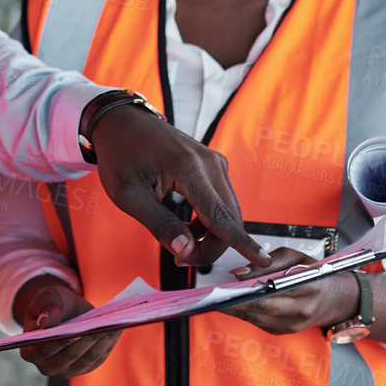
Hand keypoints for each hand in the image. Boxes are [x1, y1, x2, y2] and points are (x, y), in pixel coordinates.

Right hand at [13, 277, 121, 376]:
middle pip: (69, 356)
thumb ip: (46, 307)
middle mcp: (46, 366)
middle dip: (87, 340)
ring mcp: (66, 370)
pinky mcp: (84, 368)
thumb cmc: (51, 303)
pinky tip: (117, 329)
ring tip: (113, 326)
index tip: (78, 330)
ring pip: (87, 359)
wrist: (63, 311)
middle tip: (103, 326)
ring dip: (101, 343)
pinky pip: (98, 359)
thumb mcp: (46, 297)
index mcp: (30, 350)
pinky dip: (108, 344)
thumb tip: (46, 323)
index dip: (61, 340)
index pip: (45, 348)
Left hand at [88, 104, 267, 269]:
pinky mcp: (213, 165)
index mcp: (188, 168)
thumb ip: (160, 225)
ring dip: (210, 235)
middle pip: (228, 219)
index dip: (242, 244)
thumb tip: (186, 250)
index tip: (264, 263)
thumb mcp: (129, 196)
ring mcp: (214, 161)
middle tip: (179, 258)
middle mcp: (209, 162)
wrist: (122, 122)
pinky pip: (221, 201)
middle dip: (210, 247)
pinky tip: (186, 225)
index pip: (220, 217)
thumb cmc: (120, 156)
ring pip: (227, 212)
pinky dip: (209, 221)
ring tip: (178, 241)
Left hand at [219, 247, 358, 335]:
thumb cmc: (315, 273)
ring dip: (235, 310)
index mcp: (306, 288)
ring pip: (256, 319)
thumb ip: (268, 261)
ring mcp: (292, 325)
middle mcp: (300, 310)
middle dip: (233, 304)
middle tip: (212, 296)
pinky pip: (259, 323)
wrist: (336, 299)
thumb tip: (241, 272)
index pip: (269, 293)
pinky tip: (233, 304)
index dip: (245, 292)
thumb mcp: (297, 257)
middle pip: (259, 310)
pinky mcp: (284, 332)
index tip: (224, 287)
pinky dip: (245, 313)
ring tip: (216, 299)